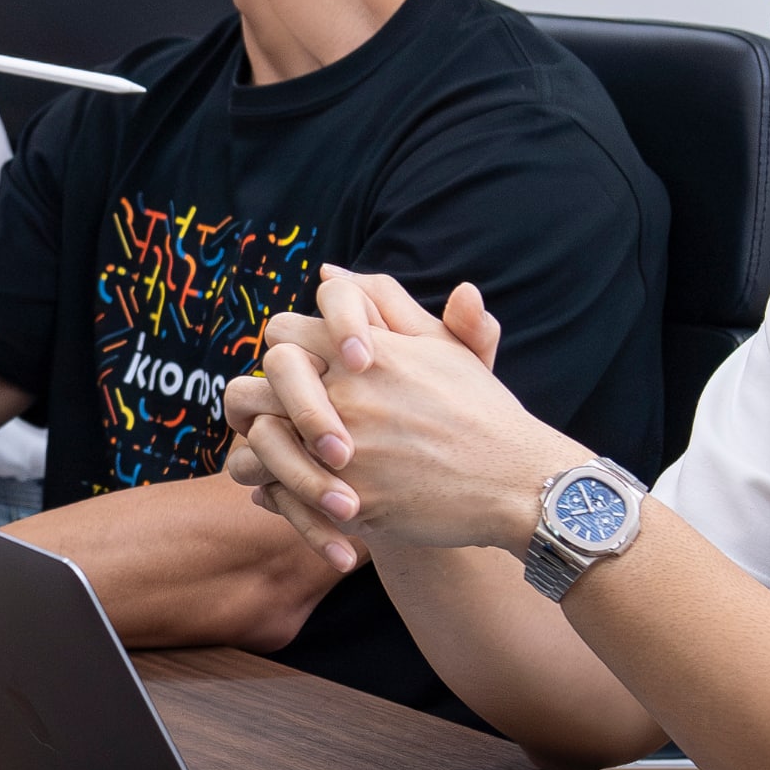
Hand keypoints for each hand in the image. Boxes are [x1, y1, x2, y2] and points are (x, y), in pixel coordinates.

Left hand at [225, 274, 561, 566]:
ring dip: (256, 453)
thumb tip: (327, 269)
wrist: (516, 483)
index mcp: (367, 350)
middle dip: (254, 402)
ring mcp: (345, 449)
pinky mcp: (349, 501)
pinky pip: (282, 496)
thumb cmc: (479, 410)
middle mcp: (349, 394)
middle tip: (268, 417)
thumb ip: (385, 301)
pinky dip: (276, 496)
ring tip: (268, 460)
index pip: (283, 332)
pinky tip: (285, 494)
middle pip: (254, 386)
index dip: (285, 352)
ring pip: (257, 446)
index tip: (305, 372)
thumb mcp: (441, 344)